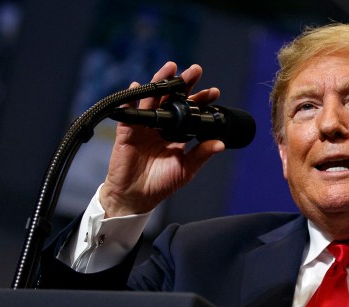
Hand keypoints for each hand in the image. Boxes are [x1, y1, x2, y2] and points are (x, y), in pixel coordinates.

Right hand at [99, 61, 225, 217]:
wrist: (136, 196)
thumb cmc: (161, 183)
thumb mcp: (186, 169)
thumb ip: (201, 155)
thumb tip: (220, 143)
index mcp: (177, 133)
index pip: (191, 112)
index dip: (200, 101)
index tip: (214, 91)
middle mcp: (161, 125)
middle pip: (173, 99)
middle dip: (183, 83)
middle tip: (196, 70)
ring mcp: (144, 126)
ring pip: (153, 99)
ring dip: (160, 82)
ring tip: (171, 68)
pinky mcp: (127, 131)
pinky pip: (129, 112)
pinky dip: (132, 99)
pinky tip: (137, 86)